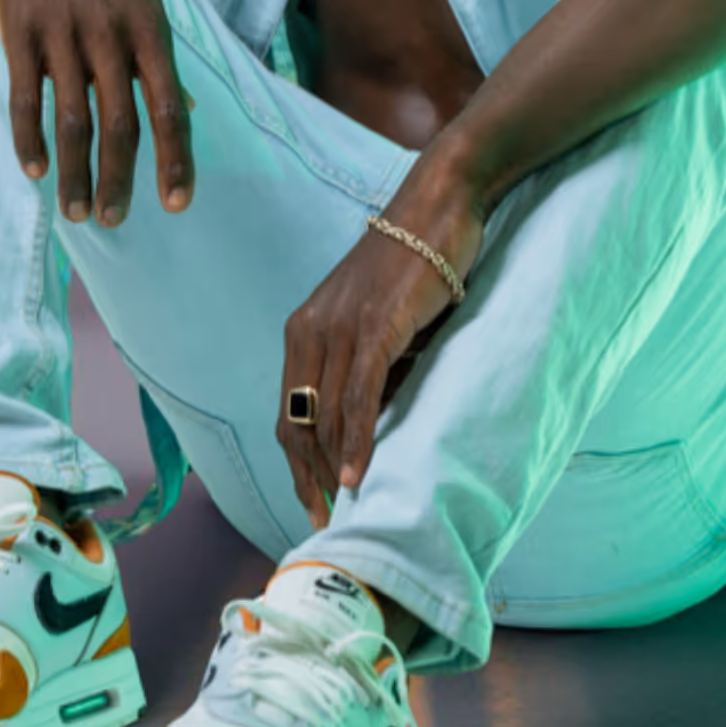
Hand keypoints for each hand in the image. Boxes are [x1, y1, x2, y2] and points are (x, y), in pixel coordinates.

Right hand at [0, 0, 192, 225]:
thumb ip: (159, 57)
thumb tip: (185, 114)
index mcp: (149, 27)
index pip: (168, 108)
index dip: (175, 160)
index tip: (176, 204)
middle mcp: (108, 34)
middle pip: (119, 124)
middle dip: (120, 180)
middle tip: (115, 220)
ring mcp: (61, 34)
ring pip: (71, 121)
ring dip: (75, 174)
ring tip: (78, 212)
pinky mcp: (19, 32)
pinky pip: (24, 98)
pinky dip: (29, 140)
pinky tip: (34, 170)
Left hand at [276, 152, 485, 522]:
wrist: (438, 205)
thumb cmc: (415, 264)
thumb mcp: (379, 322)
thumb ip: (369, 368)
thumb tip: (372, 423)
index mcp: (303, 331)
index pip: (288, 413)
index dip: (295, 464)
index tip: (311, 502)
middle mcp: (310, 331)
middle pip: (297, 422)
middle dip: (305, 477)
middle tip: (321, 521)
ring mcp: (340, 328)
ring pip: (325, 415)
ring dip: (329, 468)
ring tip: (338, 509)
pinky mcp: (375, 327)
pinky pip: (359, 396)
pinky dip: (355, 440)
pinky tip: (356, 474)